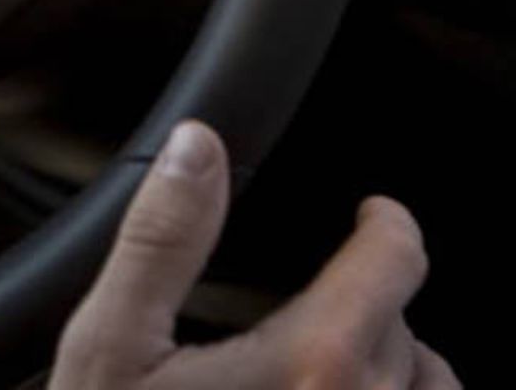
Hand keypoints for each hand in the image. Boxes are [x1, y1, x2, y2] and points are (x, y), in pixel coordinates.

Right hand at [50, 121, 459, 388]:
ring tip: (335, 367)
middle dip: (366, 304)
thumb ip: (161, 237)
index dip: (384, 224)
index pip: (395, 261)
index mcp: (315, 362)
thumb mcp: (110, 343)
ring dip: (391, 370)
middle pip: (405, 328)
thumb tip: (195, 147)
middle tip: (314, 305)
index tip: (372, 214)